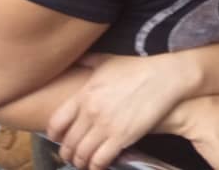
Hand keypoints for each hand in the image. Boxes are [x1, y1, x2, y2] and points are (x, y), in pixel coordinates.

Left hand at [48, 53, 194, 169]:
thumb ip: (89, 61)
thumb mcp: (109, 61)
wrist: (164, 77)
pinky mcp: (122, 137)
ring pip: (82, 155)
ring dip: (81, 162)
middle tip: (72, 156)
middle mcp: (91, 112)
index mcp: (84, 94)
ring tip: (84, 163)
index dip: (54, 135)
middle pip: (68, 143)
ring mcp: (106, 126)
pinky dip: (96, 167)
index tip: (58, 139)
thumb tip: (77, 59)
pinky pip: (100, 160)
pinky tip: (98, 166)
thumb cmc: (138, 68)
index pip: (56, 123)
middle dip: (68, 153)